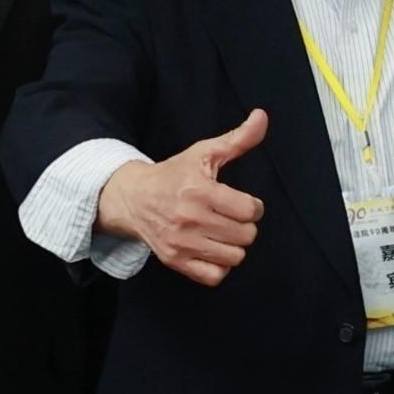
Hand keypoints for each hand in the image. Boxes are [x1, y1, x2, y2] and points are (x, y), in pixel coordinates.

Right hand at [97, 109, 269, 286]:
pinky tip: (213, 249)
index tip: (241, 202)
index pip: (250, 210)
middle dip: (244, 225)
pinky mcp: (174, 261)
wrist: (132, 198)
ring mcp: (181, 243)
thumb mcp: (204, 153)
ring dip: (234, 246)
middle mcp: (189, 218)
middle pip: (246, 235)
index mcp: (199, 190)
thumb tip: (262, 117)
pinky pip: (214, 276)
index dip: (253, 206)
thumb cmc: (173, 174)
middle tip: (230, 217)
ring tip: (222, 232)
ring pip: (234, 257)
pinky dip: (219, 266)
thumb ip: (238, 139)